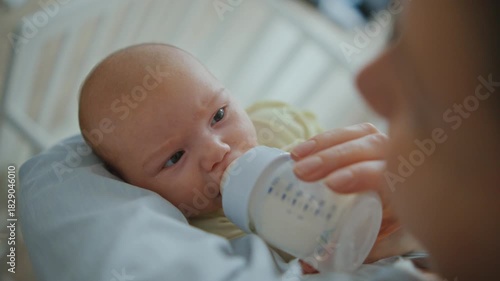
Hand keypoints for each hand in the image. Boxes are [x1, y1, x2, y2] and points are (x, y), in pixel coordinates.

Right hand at [291, 123, 419, 261]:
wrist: (406, 208)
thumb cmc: (389, 227)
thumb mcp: (374, 241)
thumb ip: (346, 250)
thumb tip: (307, 265)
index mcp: (404, 191)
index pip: (386, 174)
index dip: (360, 174)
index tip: (331, 184)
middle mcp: (401, 163)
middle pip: (370, 149)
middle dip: (332, 158)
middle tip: (302, 172)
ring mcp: (387, 149)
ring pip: (361, 134)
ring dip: (324, 144)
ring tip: (296, 157)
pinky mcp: (371, 140)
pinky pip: (350, 132)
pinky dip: (325, 138)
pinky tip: (302, 148)